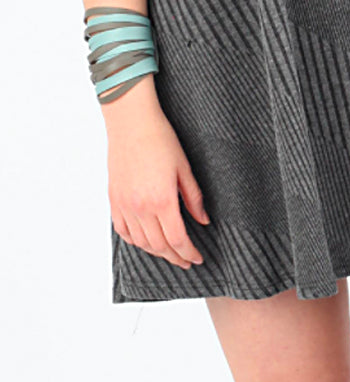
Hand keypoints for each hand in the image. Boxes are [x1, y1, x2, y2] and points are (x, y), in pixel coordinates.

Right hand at [103, 77, 209, 268]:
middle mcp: (140, 206)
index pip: (177, 240)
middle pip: (160, 246)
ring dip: (157, 252)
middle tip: (186, 261)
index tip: (197, 259)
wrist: (130, 120)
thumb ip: (194, 199)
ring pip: (141, 242)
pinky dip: (135, 240)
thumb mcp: (185, 170)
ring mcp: (124, 203)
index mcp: (162, 200)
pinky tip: (146, 242)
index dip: (189, 254)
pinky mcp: (114, 197)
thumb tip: (203, 221)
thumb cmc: (160, 139)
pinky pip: (122, 230)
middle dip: (175, 257)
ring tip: (169, 253)